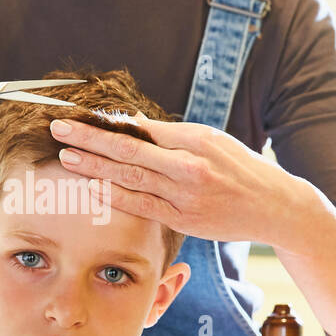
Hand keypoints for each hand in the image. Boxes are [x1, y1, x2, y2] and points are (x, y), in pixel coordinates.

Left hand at [48, 111, 300, 247]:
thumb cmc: (240, 168)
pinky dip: (115, 197)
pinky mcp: (185, 221)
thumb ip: (169, 135)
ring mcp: (186, 196)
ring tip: (67, 157)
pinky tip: (92, 188)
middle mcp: (190, 167)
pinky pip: (143, 207)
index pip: (142, 129)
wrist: (276, 207)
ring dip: (95, 167)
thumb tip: (129, 123)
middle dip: (91, 139)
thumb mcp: (211, 140)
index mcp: (195, 141)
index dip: (107, 123)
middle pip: (130, 151)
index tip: (79, 114)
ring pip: (131, 179)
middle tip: (60, 129)